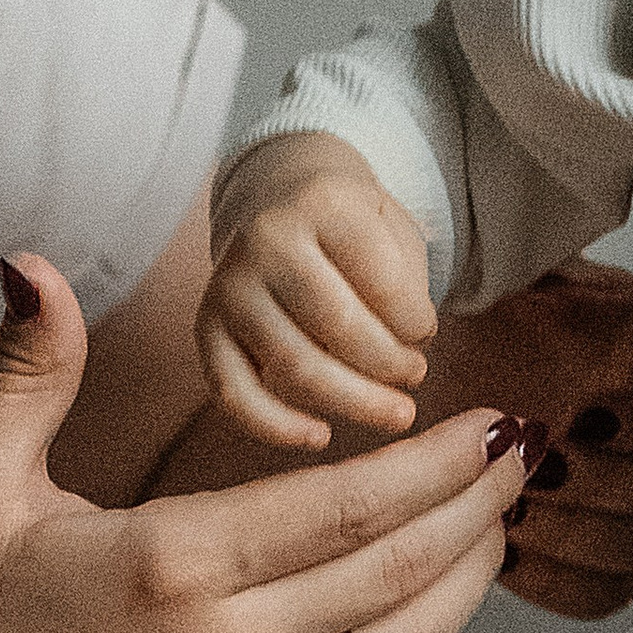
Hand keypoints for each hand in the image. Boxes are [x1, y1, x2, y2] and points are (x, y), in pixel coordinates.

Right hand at [0, 254, 528, 632]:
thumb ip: (32, 371)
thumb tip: (30, 261)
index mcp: (172, 564)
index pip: (348, 507)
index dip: (437, 465)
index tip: (493, 425)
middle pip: (399, 571)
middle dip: (478, 508)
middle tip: (527, 455)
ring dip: (469, 582)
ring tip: (502, 523)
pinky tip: (441, 611)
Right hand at [200, 130, 438, 448]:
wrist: (279, 196)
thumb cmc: (351, 225)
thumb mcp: (394, 228)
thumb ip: (407, 285)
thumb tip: (405, 353)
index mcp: (322, 202)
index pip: (383, 281)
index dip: (415, 322)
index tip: (426, 333)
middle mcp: (266, 238)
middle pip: (337, 328)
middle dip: (389, 366)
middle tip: (416, 376)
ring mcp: (230, 285)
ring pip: (294, 367)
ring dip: (354, 401)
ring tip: (394, 410)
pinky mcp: (206, 326)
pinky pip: (234, 392)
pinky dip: (275, 427)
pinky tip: (320, 436)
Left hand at [424, 262, 632, 617]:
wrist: (457, 385)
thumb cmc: (498, 330)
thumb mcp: (531, 286)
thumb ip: (564, 280)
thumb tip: (581, 258)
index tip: (582, 414)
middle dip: (594, 486)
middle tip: (529, 467)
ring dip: (566, 533)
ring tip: (507, 504)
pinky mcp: (611, 568)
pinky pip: (600, 594)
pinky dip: (551, 578)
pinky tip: (507, 544)